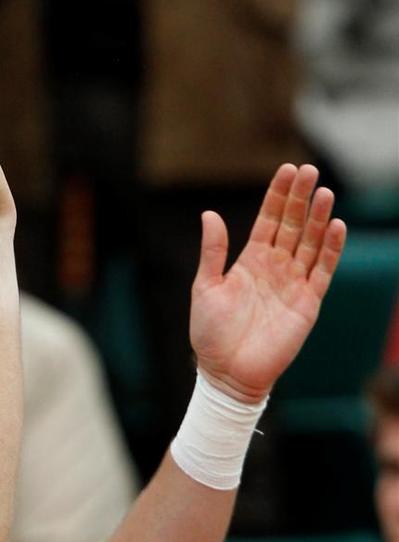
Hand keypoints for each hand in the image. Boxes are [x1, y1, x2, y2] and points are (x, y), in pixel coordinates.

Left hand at [190, 163, 346, 401]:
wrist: (226, 372)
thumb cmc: (210, 333)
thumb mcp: (205, 287)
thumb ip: (213, 251)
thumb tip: (209, 214)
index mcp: (250, 261)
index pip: (268, 220)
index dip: (278, 196)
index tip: (287, 170)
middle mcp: (274, 268)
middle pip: (292, 225)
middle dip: (300, 198)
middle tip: (310, 169)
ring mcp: (292, 284)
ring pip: (310, 243)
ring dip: (318, 218)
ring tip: (324, 192)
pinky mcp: (307, 303)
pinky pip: (322, 271)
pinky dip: (330, 249)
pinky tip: (336, 226)